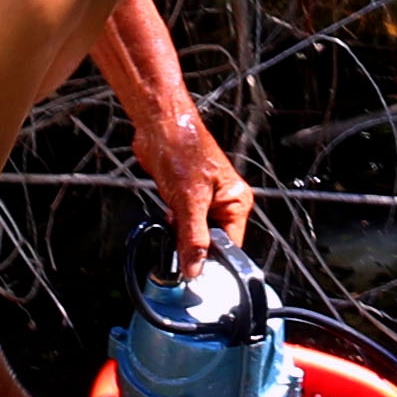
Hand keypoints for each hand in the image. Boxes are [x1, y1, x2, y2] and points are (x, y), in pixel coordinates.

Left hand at [133, 110, 255, 276]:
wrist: (160, 125)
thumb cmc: (182, 149)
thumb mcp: (189, 201)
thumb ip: (193, 238)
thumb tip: (195, 268)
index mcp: (236, 202)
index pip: (231, 245)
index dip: (214, 260)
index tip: (195, 272)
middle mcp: (225, 201)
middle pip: (212, 240)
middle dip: (192, 243)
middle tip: (177, 238)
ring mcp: (206, 199)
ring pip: (194, 231)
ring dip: (180, 230)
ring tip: (173, 214)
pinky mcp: (188, 195)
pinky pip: (182, 220)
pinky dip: (173, 220)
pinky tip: (167, 208)